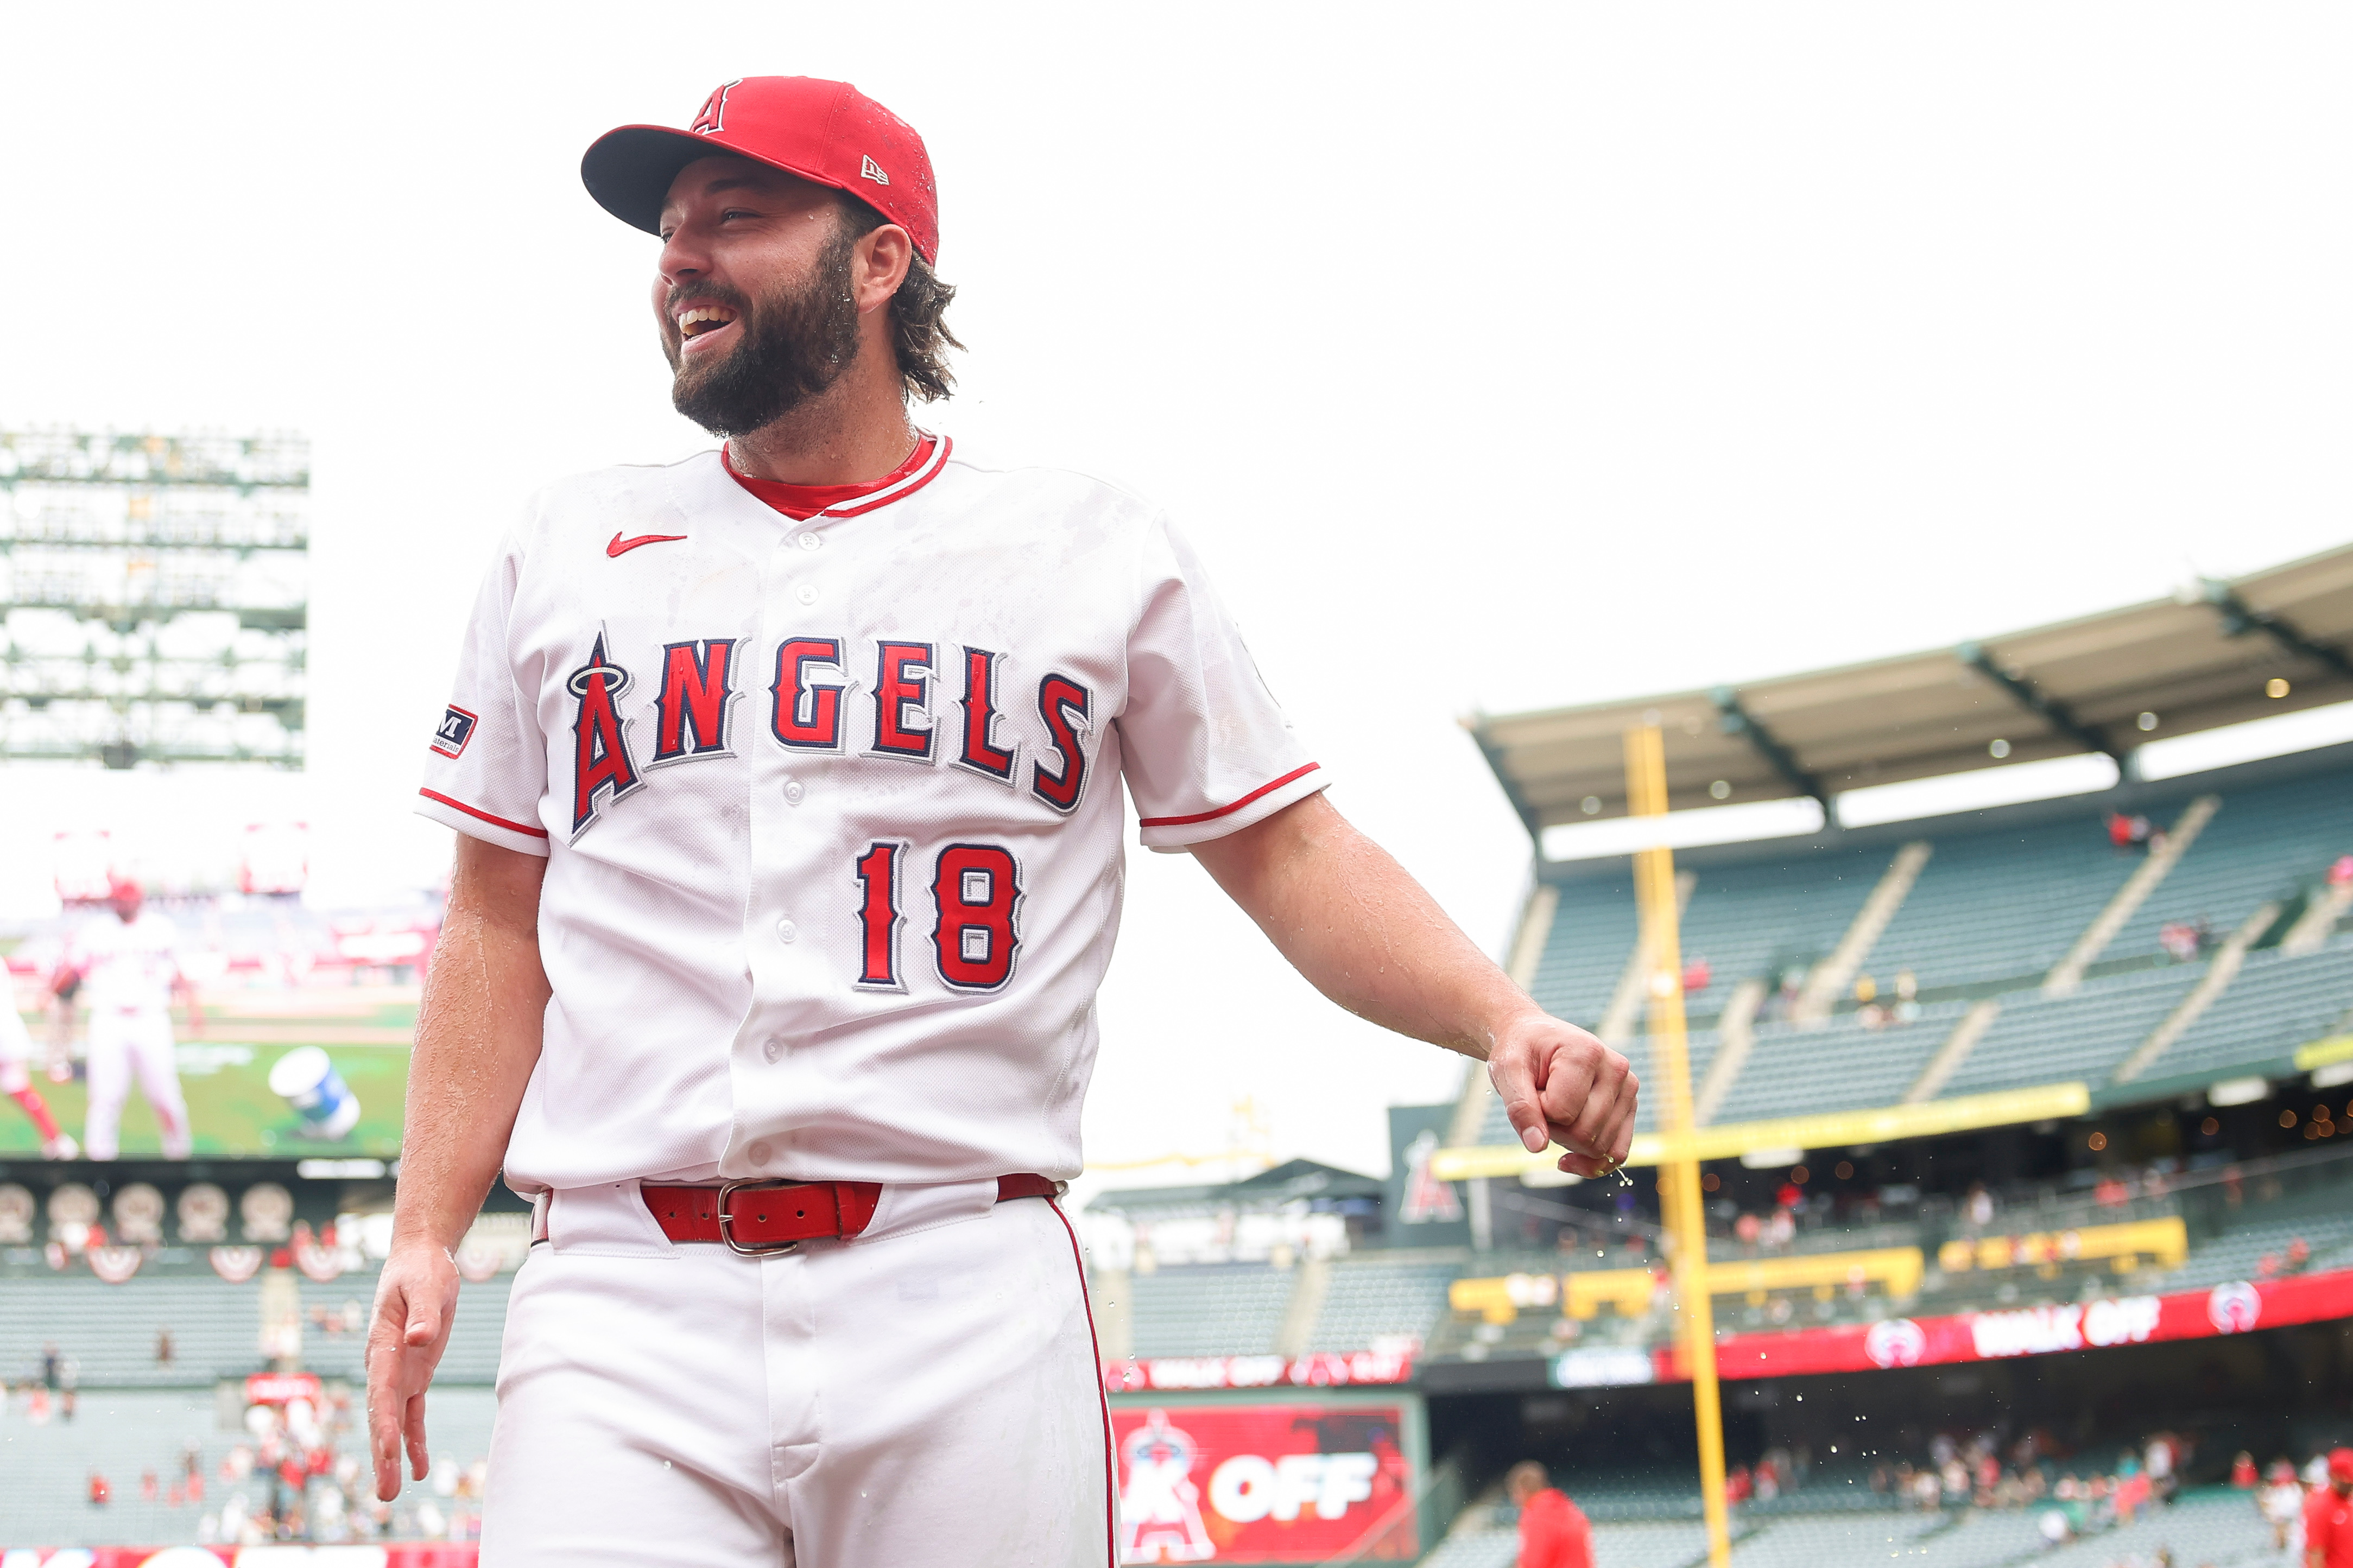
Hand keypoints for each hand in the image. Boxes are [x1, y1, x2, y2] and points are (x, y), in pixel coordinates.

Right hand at [366, 1238, 458, 1501]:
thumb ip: (423, 1313)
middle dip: (382, 1454)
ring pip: (394, 1421)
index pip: (381, 1391)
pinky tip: (417, 1469)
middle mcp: (385, 1365)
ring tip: (391, 1494)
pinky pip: (413, 1413)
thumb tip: (418, 1339)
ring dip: (393, 1456)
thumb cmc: (422, 1270)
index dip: (384, 1423)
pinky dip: (414, 1440)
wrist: (420, 1260)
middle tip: (383, 1494)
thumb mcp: (427, 1285)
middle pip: (382, 1416)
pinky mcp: (415, 1374)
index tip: (387, 1453)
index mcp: (382, 1345)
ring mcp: (399, 1372)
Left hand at [1486, 1012, 1637, 1178]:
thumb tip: (1537, 1147)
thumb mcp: (1507, 1071)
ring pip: (1600, 1147)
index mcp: (1587, 1052)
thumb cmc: (1521, 1051)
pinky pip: (1617, 1154)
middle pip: (1584, 1134)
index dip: (1537, 1111)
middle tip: (1541, 1100)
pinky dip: (1591, 1163)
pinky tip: (1568, 1158)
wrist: (1534, 1039)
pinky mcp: (1628, 1106)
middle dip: (1553, 1129)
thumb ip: (1520, 1107)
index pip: (1561, 1112)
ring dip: (1568, 1140)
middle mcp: (1616, 1069)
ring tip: (1557, 1109)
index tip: (1530, 1088)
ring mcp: (1627, 1088)